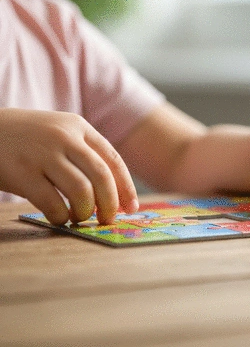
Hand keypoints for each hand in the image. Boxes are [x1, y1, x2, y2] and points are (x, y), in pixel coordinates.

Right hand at [0, 109, 137, 224]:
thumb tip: (113, 194)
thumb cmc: (30, 139)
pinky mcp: (22, 172)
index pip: (113, 159)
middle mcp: (64, 137)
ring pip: (81, 190)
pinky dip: (61, 216)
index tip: (131, 208)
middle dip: (110, 203)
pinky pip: (52, 202)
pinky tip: (59, 217)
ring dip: (86, 211)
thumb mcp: (61, 134)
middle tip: (108, 220)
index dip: (126, 187)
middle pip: (101, 176)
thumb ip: (85, 156)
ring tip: (80, 217)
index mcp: (79, 127)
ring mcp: (42, 153)